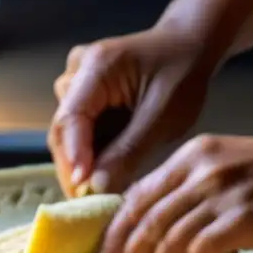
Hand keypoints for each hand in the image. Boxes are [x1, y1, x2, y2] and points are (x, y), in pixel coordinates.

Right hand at [48, 28, 213, 196]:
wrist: (190, 46)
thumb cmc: (182, 74)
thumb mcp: (162, 116)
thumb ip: (129, 151)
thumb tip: (97, 188)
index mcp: (97, 67)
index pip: (71, 118)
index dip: (74, 158)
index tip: (83, 191)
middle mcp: (77, 71)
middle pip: (63, 129)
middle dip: (76, 168)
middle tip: (89, 207)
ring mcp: (78, 83)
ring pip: (69, 133)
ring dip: (83, 163)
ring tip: (99, 196)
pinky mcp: (85, 96)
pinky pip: (81, 131)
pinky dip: (92, 154)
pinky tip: (105, 176)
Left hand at [96, 134, 252, 252]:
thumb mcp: (230, 164)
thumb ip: (193, 184)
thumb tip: (157, 222)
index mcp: (194, 154)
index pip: (139, 194)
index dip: (118, 229)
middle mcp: (202, 170)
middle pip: (146, 219)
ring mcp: (222, 193)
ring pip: (168, 239)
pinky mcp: (243, 219)